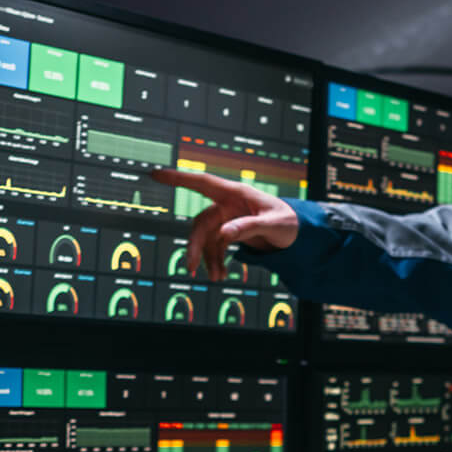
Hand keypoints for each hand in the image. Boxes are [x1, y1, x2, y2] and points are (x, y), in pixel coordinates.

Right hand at [150, 167, 298, 279]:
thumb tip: (224, 234)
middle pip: (201, 223)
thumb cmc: (288, 221)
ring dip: (208, 258)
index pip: (202, 183)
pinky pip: (216, 247)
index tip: (156, 174)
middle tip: (191, 266)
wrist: (296, 233)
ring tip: (217, 277)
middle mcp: (227, 205)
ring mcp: (227, 219)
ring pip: (206, 239)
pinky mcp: (229, 233)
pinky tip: (221, 274)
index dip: (178, 178)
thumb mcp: (272, 224)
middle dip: (195, 245)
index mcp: (235, 194)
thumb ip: (248, 227)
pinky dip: (216, 261)